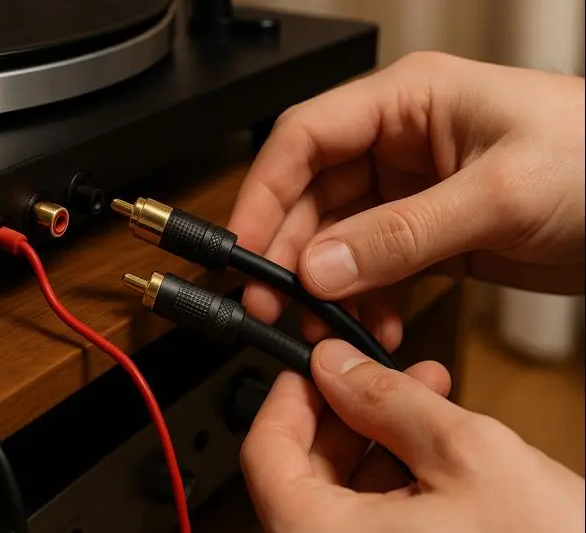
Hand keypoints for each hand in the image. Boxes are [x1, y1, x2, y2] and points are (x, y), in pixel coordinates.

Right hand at [228, 52, 584, 345]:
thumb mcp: (497, 193)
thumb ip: (402, 234)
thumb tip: (322, 267)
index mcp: (406, 101)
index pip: (305, 137)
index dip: (264, 190)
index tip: (244, 244)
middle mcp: (399, 143)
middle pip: (313, 194)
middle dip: (289, 250)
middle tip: (273, 300)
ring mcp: (410, 191)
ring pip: (338, 238)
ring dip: (325, 285)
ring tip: (321, 326)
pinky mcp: (427, 234)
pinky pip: (374, 268)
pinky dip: (365, 302)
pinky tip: (373, 328)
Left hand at [241, 340, 584, 532]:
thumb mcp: (467, 455)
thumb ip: (387, 399)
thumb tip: (333, 366)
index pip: (265, 456)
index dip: (289, 398)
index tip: (311, 368)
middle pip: (303, 475)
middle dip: (345, 414)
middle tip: (374, 375)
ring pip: (343, 499)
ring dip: (378, 441)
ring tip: (423, 399)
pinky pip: (374, 525)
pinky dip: (398, 482)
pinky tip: (437, 448)